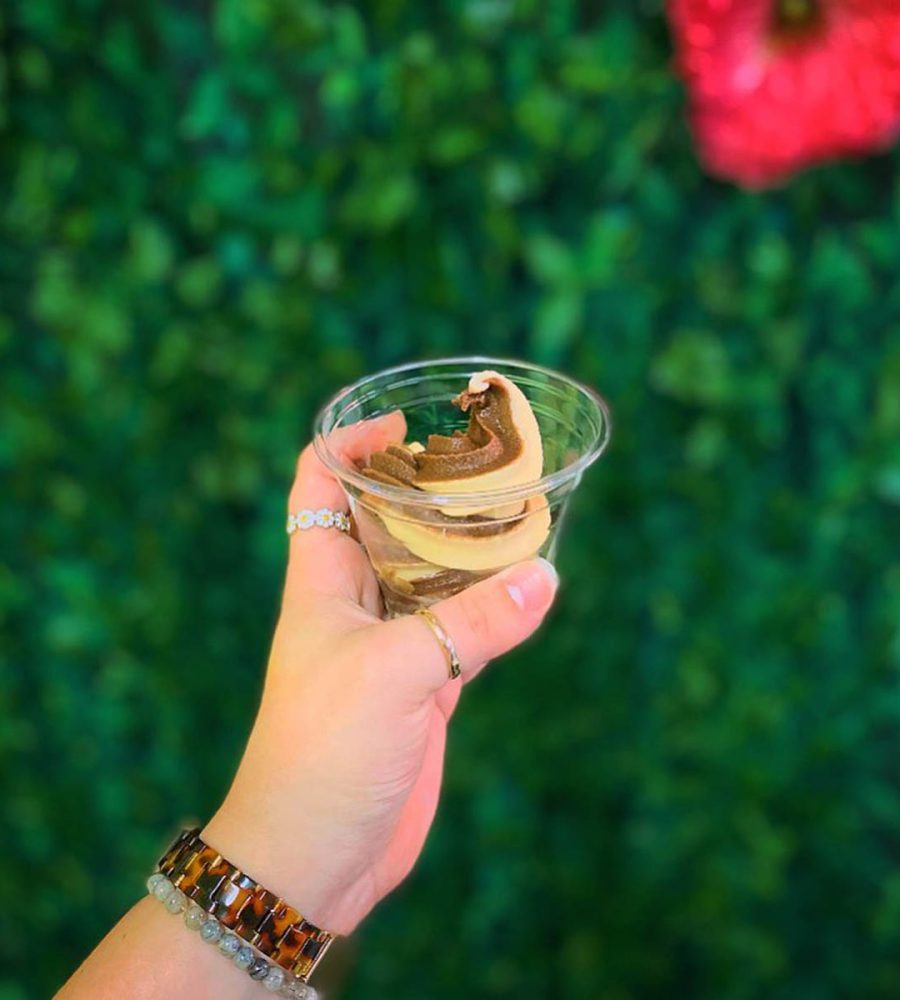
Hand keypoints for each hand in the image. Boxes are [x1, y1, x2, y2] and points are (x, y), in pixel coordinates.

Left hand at [202, 413, 558, 933]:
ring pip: (434, 575)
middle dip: (430, 488)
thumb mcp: (393, 676)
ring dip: (471, 548)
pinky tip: (529, 589)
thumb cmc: (323, 754)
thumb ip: (469, 625)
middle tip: (489, 464)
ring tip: (522, 512)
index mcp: (322, 579)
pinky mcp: (425, 687)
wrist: (313, 855)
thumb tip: (543, 577)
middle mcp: (357, 602)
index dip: (351, 443)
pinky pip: (464, 629)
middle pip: (389, 522)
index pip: (320, 485)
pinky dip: (494, 608)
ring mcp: (393, 645)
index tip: (406, 423)